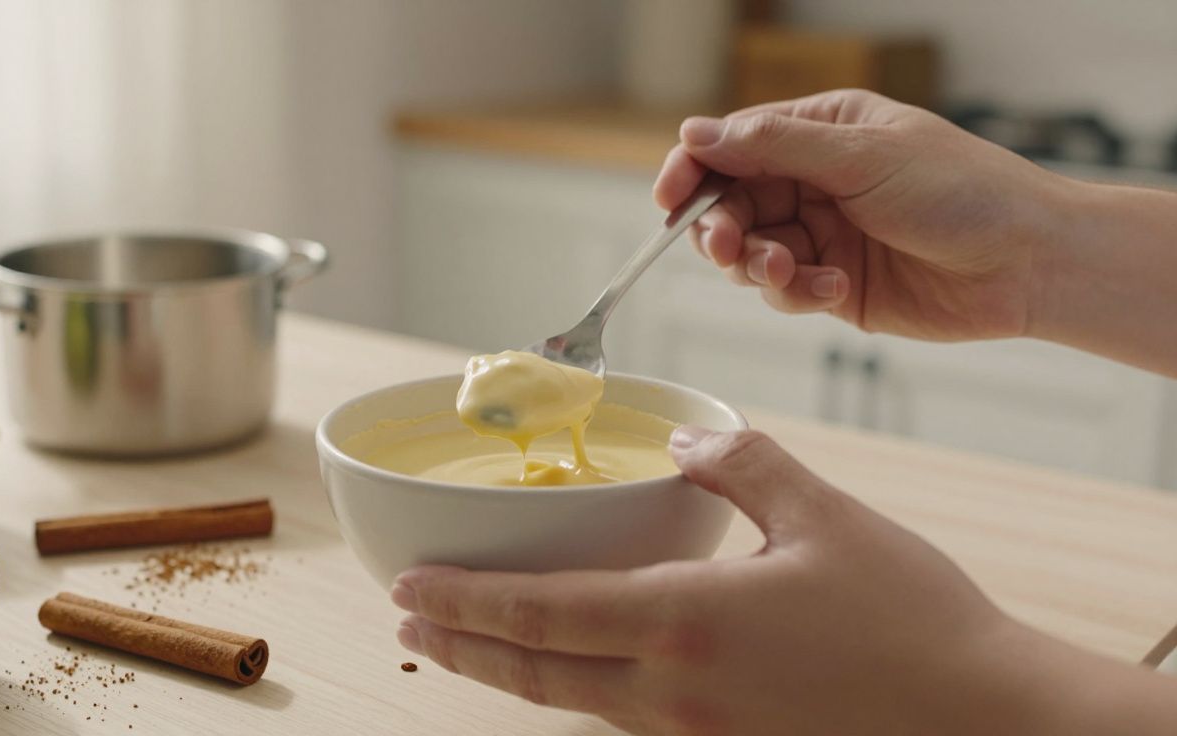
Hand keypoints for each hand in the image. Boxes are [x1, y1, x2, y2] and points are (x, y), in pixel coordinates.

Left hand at [391, 427, 1176, 734]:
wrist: (984, 722)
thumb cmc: (913, 622)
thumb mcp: (825, 517)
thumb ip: (744, 467)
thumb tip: (685, 447)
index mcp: (688, 622)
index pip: (544, 611)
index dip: (467, 602)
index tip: (409, 588)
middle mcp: (675, 691)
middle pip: (535, 673)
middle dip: (462, 647)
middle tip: (409, 624)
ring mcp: (697, 734)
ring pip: (573, 702)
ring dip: (511, 672)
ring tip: (470, 648)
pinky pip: (625, 721)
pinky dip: (577, 692)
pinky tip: (575, 671)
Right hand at [654, 89, 1071, 341]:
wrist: (1027, 264)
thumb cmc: (963, 191)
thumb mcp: (864, 157)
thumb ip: (773, 147)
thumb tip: (694, 133)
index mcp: (821, 132)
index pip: (732, 144)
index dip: (693, 170)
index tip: (668, 199)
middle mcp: (813, 181)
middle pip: (730, 203)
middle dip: (721, 227)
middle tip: (730, 246)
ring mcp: (821, 235)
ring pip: (749, 252)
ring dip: (758, 265)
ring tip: (788, 271)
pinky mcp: (831, 286)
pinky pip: (783, 292)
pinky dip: (797, 293)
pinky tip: (835, 289)